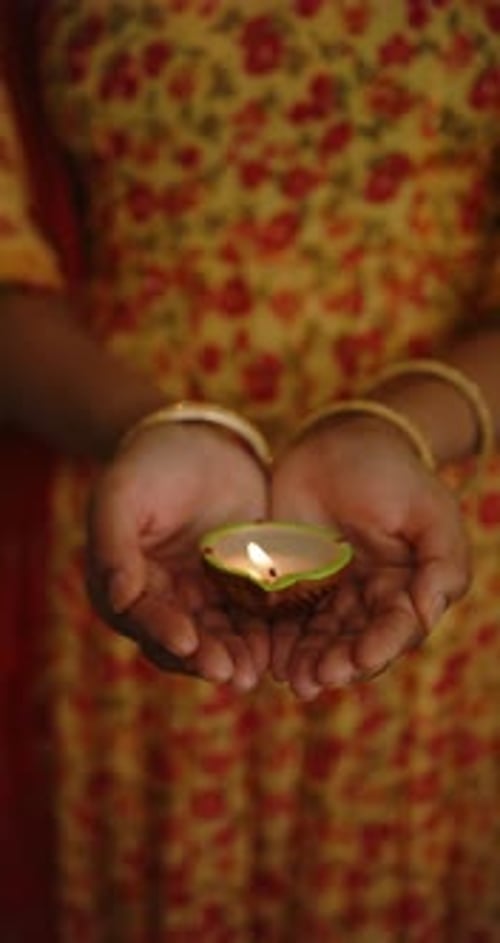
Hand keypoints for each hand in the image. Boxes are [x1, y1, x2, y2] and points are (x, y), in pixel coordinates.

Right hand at [87, 422, 269, 689]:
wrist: (205, 439)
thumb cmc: (153, 462)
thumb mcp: (123, 493)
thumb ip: (113, 544)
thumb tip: (119, 598)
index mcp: (124, 582)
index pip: (142, 616)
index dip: (163, 631)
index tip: (188, 642)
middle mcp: (161, 599)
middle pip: (182, 638)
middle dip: (205, 656)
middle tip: (231, 671)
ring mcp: (202, 597)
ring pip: (218, 637)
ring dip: (235, 656)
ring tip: (255, 671)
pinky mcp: (239, 589)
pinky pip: (251, 619)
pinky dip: (262, 636)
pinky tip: (279, 649)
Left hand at [271, 415, 470, 698]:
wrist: (339, 440)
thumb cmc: (393, 473)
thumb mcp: (430, 511)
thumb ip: (442, 563)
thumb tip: (428, 613)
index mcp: (405, 588)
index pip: (395, 629)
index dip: (379, 647)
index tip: (359, 659)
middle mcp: (366, 599)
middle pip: (353, 643)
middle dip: (337, 663)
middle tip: (315, 678)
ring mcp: (326, 592)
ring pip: (317, 638)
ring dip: (306, 661)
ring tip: (291, 678)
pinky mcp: (289, 580)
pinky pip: (281, 617)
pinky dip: (275, 639)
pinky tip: (267, 655)